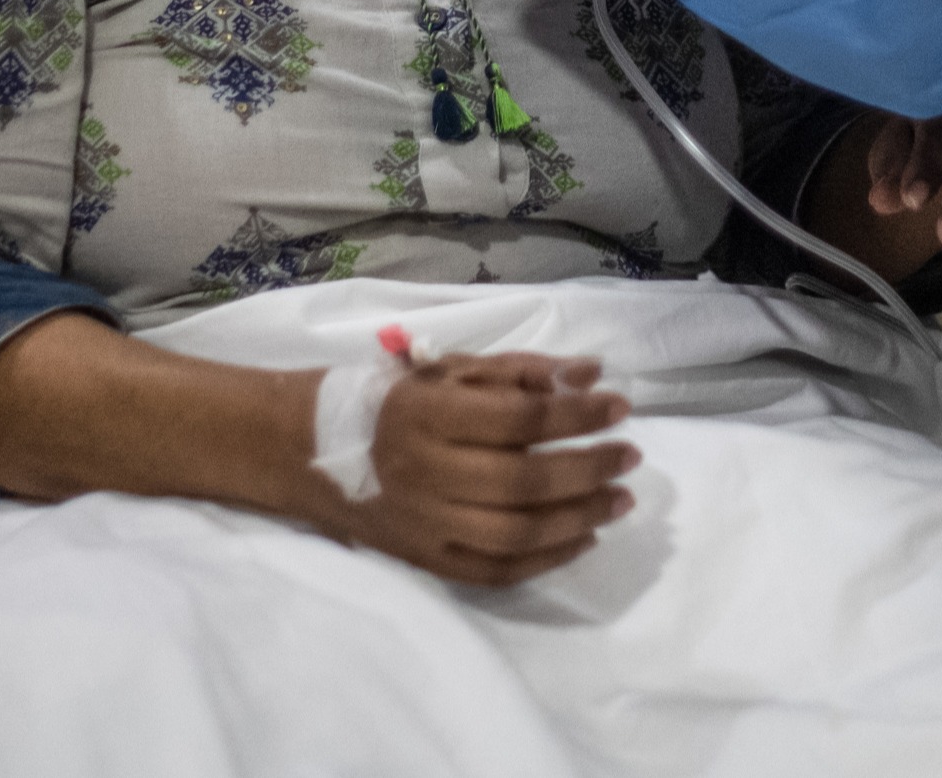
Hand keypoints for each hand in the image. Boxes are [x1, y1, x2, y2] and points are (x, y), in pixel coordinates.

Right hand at [321, 351, 638, 585]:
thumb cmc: (395, 401)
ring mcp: (423, 524)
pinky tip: (583, 537)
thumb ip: (522, 371)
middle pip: (522, 483)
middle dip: (588, 469)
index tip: (619, 405)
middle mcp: (423, 472)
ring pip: (514, 535)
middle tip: (631, 457)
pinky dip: (546, 560)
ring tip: (620, 500)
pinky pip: (494, 572)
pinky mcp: (424, 559)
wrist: (311, 453)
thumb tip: (591, 375)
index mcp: (427, 413)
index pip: (518, 419)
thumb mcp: (451, 369)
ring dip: (578, 518)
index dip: (577, 414)